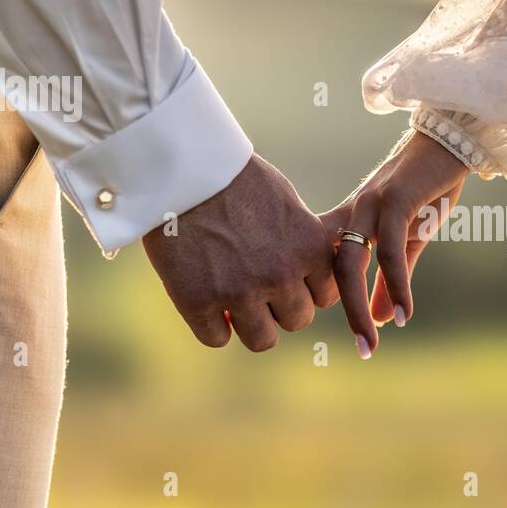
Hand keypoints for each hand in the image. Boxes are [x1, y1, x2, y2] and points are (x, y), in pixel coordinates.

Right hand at [143, 154, 337, 350]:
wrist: (182, 167)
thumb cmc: (237, 178)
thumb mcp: (288, 203)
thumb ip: (306, 242)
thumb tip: (318, 271)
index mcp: (310, 249)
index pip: (324, 296)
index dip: (303, 288)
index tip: (286, 276)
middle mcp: (281, 276)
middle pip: (297, 320)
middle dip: (279, 306)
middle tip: (255, 285)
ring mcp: (239, 293)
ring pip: (262, 340)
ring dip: (250, 323)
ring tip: (233, 300)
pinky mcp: (197, 302)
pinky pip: (217, 339)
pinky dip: (211, 325)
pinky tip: (205, 302)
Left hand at [320, 131, 469, 357]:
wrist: (450, 141)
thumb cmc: (428, 188)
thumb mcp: (409, 238)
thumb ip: (393, 278)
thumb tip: (385, 320)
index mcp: (350, 220)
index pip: (326, 267)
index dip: (331, 300)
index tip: (352, 332)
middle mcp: (352, 213)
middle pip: (334, 271)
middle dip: (345, 314)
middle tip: (363, 349)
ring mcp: (369, 205)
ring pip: (352, 263)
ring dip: (359, 307)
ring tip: (372, 340)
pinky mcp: (395, 200)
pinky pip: (389, 251)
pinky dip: (397, 285)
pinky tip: (404, 312)